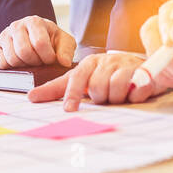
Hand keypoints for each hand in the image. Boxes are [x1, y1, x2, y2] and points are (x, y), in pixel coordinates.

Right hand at [0, 15, 75, 67]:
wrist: (35, 36)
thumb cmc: (51, 40)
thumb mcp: (64, 42)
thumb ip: (66, 51)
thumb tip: (64, 63)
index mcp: (34, 21)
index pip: (39, 43)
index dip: (48, 57)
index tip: (51, 59)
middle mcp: (16, 25)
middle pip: (24, 51)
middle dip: (35, 62)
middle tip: (40, 61)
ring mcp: (4, 35)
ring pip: (12, 58)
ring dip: (24, 66)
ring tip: (30, 61)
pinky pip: (1, 63)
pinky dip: (11, 68)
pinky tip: (20, 63)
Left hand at [29, 52, 150, 109]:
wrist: (141, 66)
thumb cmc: (107, 75)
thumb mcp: (84, 78)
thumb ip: (59, 87)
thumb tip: (31, 96)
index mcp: (88, 63)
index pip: (76, 79)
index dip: (72, 95)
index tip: (68, 109)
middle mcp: (104, 62)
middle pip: (96, 88)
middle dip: (101, 98)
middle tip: (107, 97)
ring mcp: (123, 66)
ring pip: (114, 90)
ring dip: (117, 98)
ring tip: (120, 95)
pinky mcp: (141, 73)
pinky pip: (134, 91)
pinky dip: (133, 96)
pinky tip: (134, 94)